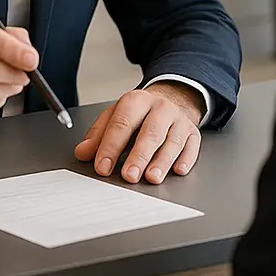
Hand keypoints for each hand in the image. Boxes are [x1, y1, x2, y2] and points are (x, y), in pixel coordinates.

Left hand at [73, 83, 202, 184]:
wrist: (172, 98)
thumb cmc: (140, 113)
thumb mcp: (116, 116)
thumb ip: (98, 135)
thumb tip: (82, 153)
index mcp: (136, 101)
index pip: (122, 123)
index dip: (111, 146)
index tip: (102, 166)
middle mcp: (160, 108)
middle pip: (150, 132)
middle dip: (139, 156)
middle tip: (129, 176)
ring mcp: (179, 120)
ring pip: (172, 141)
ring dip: (162, 161)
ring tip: (151, 178)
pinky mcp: (193, 132)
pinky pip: (192, 146)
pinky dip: (186, 159)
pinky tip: (178, 170)